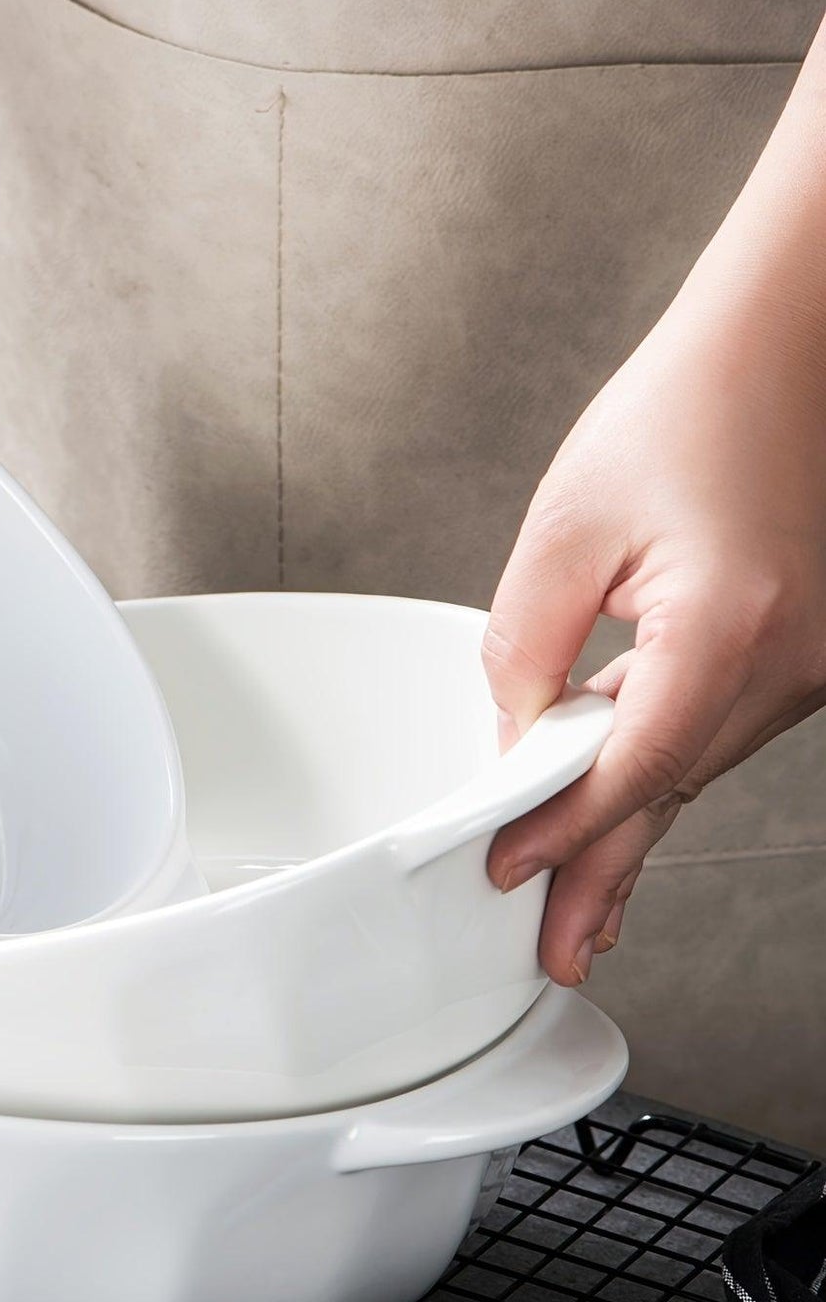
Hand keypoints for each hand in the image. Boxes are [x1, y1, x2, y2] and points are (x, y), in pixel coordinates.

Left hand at [483, 240, 825, 985]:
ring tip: (575, 901)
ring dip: (633, 824)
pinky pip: (720, 729)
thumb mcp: (567, 526)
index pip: (631, 769)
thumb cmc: (683, 412)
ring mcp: (814, 662)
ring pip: (698, 766)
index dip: (563, 833)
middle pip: (671, 790)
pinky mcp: (808, 651)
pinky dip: (665, 769)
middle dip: (605, 870)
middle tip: (558, 952)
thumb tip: (512, 735)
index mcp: (728, 631)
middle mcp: (792, 662)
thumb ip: (526, 645)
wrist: (783, 349)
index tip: (506, 872)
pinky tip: (619, 807)